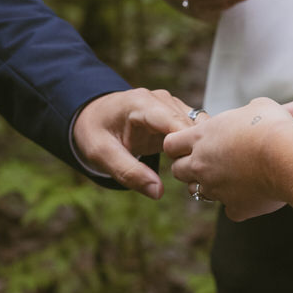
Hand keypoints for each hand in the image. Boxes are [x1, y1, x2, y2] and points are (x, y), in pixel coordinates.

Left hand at [72, 88, 193, 198]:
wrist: (92, 117)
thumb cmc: (94, 132)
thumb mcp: (102, 154)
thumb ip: (128, 172)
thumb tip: (157, 192)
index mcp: (141, 102)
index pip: (175, 122)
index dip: (187, 144)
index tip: (192, 169)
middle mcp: (161, 100)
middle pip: (192, 124)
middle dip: (197, 149)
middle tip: (200, 178)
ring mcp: (170, 107)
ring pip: (198, 127)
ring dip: (200, 149)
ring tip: (199, 175)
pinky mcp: (175, 117)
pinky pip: (194, 132)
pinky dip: (197, 148)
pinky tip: (195, 167)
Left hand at [165, 97, 291, 219]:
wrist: (287, 156)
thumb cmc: (272, 127)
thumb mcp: (258, 106)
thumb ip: (245, 112)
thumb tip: (251, 112)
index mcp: (202, 137)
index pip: (171, 144)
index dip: (180, 145)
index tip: (194, 143)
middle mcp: (202, 165)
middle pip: (178, 171)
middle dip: (189, 167)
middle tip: (210, 162)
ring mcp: (216, 189)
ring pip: (199, 192)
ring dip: (210, 186)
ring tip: (232, 177)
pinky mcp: (235, 207)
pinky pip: (230, 209)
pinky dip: (239, 204)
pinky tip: (253, 194)